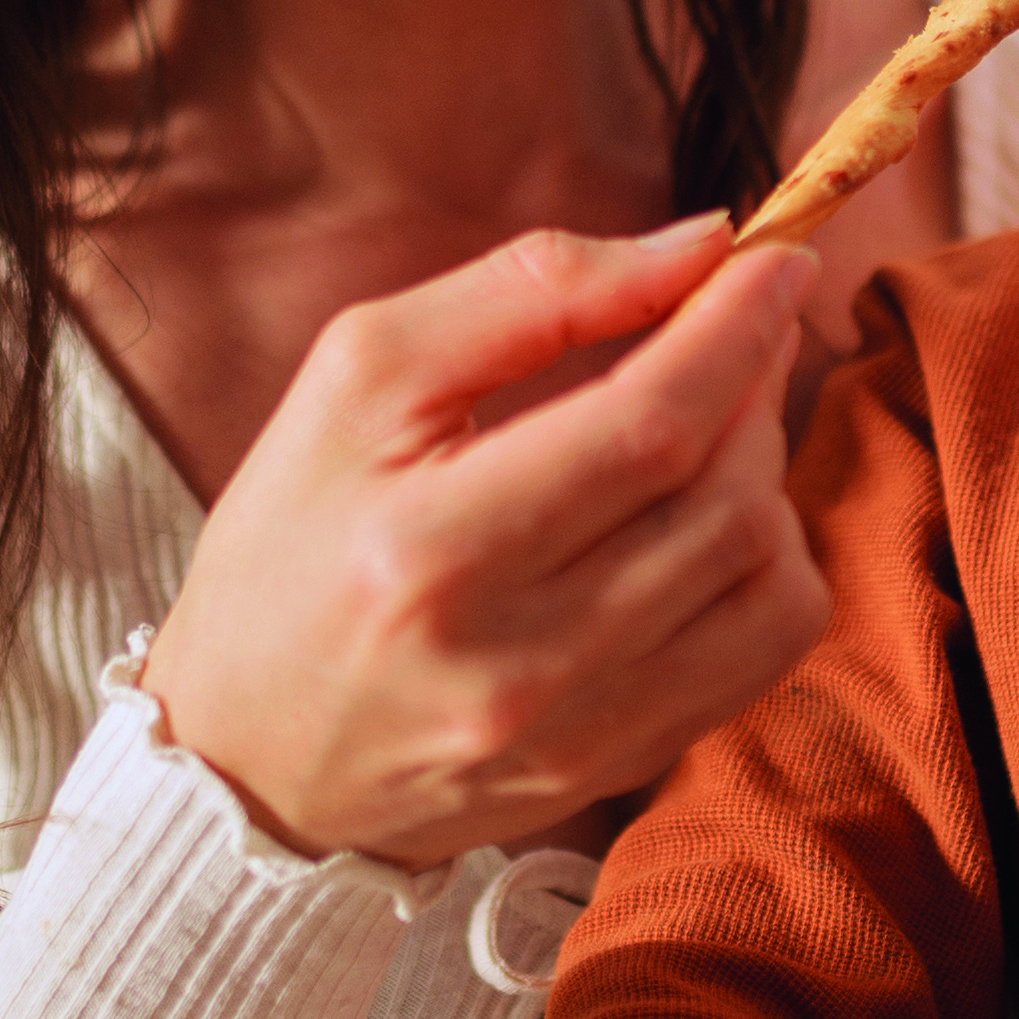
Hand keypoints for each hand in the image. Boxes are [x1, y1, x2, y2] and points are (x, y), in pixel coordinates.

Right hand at [138, 217, 830, 869]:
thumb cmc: (291, 547)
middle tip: (737, 323)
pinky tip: (708, 523)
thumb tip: (697, 247)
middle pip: (723, 501)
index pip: (648, 427)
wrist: (244, 756)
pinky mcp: (613, 770)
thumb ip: (528, 293)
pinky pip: (764, 657)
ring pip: (765, 580)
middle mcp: (515, 661)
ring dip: (768, 474)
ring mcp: (574, 734)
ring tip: (715, 422)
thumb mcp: (357, 383)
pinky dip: (769, 567)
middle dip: (756, 384)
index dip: (736, 330)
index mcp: (431, 549)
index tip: (773, 257)